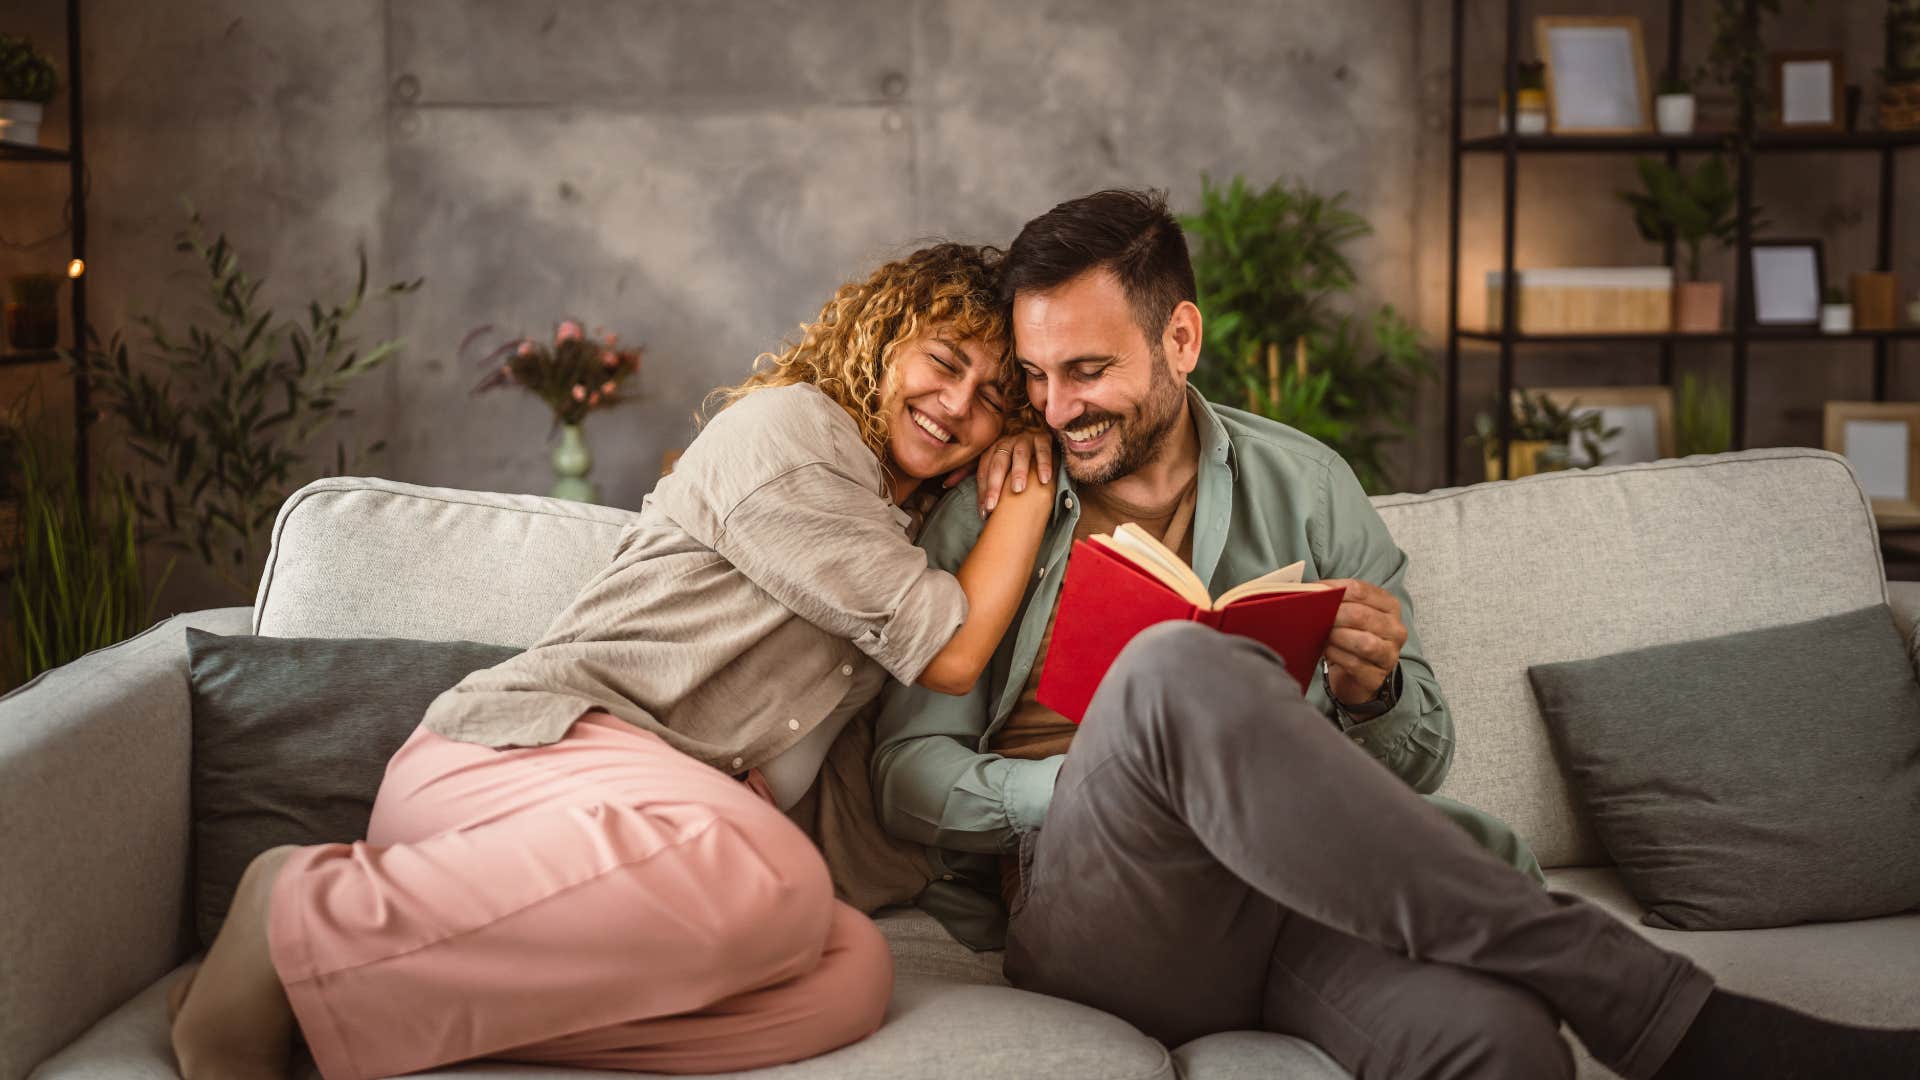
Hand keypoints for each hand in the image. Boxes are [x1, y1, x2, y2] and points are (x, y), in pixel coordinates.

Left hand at [943, 429, 1054, 513]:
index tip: (983, 512)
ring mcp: (1025, 439)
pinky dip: (1044, 464)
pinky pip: (1043, 450)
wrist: (1037, 429)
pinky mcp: (1043, 438)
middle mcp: (1006, 442)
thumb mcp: (991, 460)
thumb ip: (969, 471)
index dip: (982, 491)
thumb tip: (945, 484)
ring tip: (1018, 489)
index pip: (983, 471)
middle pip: (998, 463)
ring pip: (1020, 455)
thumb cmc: (1012, 452)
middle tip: (993, 506)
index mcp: (992, 449)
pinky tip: (1044, 479)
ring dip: (1018, 472)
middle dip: (994, 485)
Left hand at [1317, 578, 1406, 705]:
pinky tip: (1327, 651)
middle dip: (1334, 614)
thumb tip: (1313, 591)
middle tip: (1313, 615)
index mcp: (1389, 606)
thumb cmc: (1351, 639)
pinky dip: (1337, 655)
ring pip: (1364, 643)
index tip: (1314, 591)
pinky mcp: (1377, 677)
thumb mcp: (1349, 615)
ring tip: (1322, 634)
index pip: (1362, 591)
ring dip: (1337, 636)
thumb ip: (1338, 600)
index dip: (1334, 589)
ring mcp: (1389, 654)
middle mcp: (1395, 629)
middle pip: (1361, 615)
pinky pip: (1356, 664)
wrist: (1356, 676)